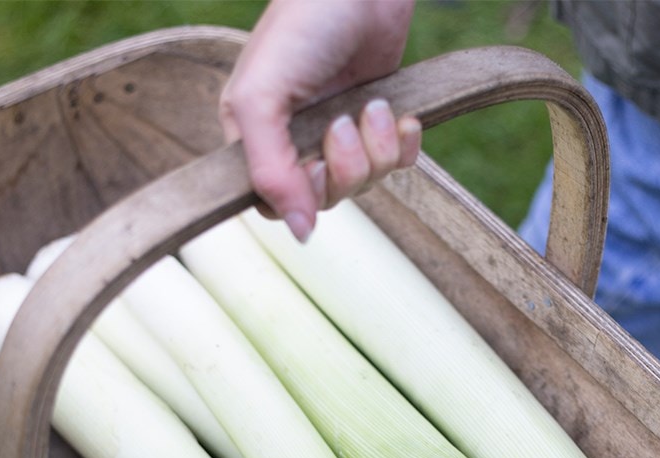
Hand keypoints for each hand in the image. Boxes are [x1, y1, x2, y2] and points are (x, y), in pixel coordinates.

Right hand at [220, 0, 420, 240]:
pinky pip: (396, 166)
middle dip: (344, 166)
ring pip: (363, 183)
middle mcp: (297, 142)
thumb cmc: (303, 24)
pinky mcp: (379, 125)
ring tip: (373, 105)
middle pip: (325, 200)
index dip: (301, 196)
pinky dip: (402, 144)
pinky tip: (398, 114)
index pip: (274, 204)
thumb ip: (269, 168)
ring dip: (375, 147)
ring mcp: (340, 135)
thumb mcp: (263, 96)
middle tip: (344, 123)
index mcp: (257, 137)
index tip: (314, 164)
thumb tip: (298, 231)